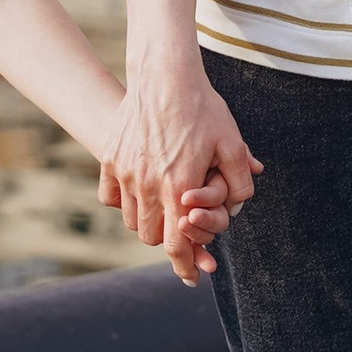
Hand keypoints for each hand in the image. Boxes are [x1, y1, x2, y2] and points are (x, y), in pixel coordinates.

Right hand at [97, 52, 259, 288]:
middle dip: (168, 239)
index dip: (184, 264)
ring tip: (163, 210)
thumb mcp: (232, 143)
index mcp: (179, 187)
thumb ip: (240, 180)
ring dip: (148, 221)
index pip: (176, 245)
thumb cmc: (203, 108)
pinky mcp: (110, 158)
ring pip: (132, 219)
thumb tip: (240, 205)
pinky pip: (111, 197)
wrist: (165, 75)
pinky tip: (140, 193)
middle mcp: (148, 185)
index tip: (191, 276)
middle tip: (181, 229)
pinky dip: (125, 202)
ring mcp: (125, 172)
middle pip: (152, 237)